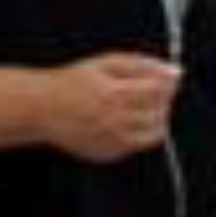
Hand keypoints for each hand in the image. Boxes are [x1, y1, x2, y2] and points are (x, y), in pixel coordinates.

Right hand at [41, 54, 180, 162]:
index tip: (166, 78)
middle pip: (159, 113)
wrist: (41, 108)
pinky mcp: (106, 154)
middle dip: (162, 101)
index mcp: (114, 94)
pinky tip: (122, 120)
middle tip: (151, 91)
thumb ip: (142, 64)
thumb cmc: (71, 82)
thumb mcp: (106, 62)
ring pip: (153, 134)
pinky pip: (136, 146)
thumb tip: (174, 71)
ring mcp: (110, 140)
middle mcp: (113, 121)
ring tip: (138, 107)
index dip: (167, 83)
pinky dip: (137, 134)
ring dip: (154, 119)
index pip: (160, 92)